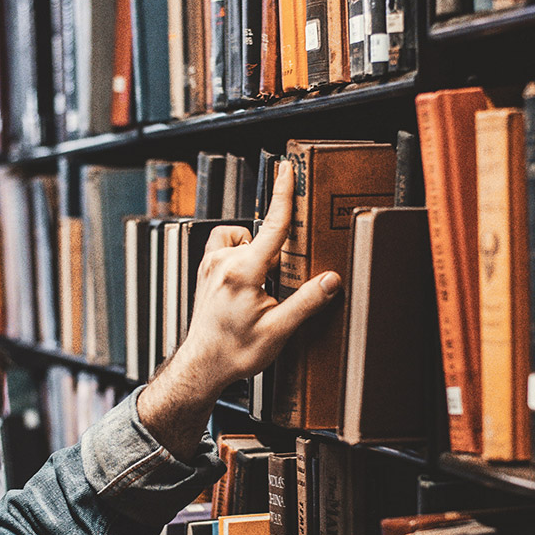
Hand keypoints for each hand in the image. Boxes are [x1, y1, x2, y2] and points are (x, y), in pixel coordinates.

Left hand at [138, 161, 341, 459]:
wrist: (203, 365)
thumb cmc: (236, 351)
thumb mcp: (278, 331)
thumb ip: (306, 302)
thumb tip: (331, 280)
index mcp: (243, 273)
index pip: (272, 226)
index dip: (283, 195)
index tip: (288, 169)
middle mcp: (223, 263)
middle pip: (262, 238)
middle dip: (277, 255)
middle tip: (276, 288)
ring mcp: (210, 265)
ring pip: (243, 240)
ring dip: (256, 254)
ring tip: (260, 286)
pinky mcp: (205, 269)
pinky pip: (226, 246)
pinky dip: (240, 254)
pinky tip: (246, 278)